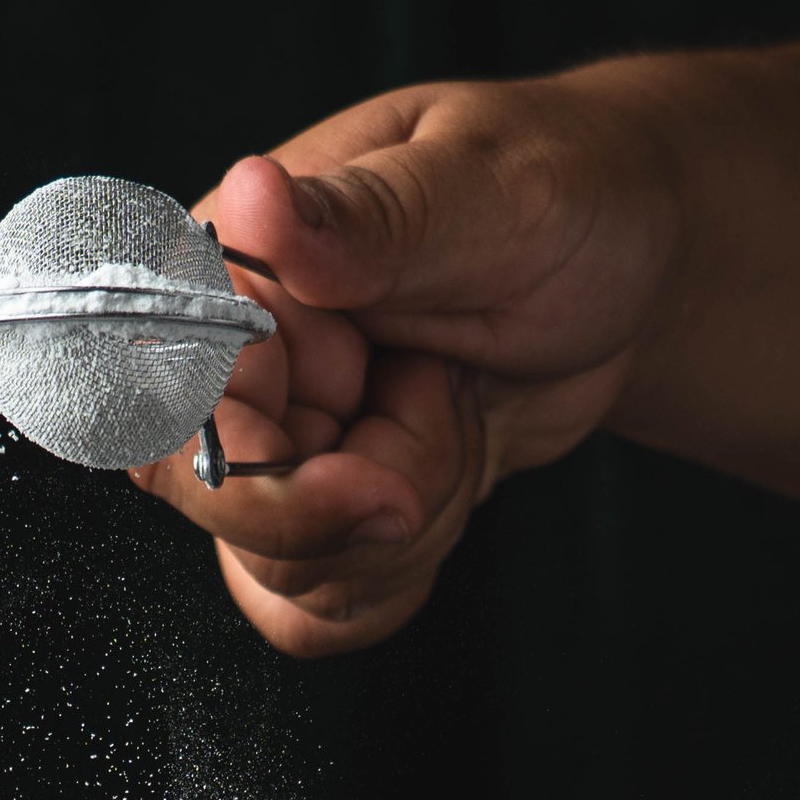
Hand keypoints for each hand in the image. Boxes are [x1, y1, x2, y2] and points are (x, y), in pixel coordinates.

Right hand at [132, 71, 685, 656]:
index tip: (368, 446)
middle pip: (219, 507)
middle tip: (448, 395)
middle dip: (361, 495)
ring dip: (410, 519)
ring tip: (459, 404)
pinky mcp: (316, 506)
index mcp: (234, 262)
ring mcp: (272, 443)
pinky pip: (312, 608)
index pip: (165, 409)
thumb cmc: (564, 192)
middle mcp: (230, 360)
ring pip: (282, 572)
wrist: (633, 263)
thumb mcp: (488, 196)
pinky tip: (444, 484)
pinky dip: (394, 579)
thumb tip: (253, 197)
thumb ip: (365, 219)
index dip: (263, 462)